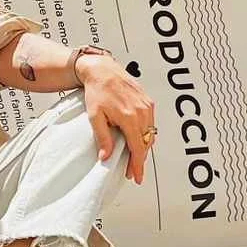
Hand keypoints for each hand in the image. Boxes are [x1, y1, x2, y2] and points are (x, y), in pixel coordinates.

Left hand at [79, 54, 156, 183]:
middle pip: (145, 144)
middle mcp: (142, 111)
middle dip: (139, 159)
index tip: (136, 176)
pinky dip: (146, 134)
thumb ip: (103, 137)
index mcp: (129, 117)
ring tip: (133, 156)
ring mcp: (147, 106)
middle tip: (132, 170)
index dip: (137, 165)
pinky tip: (138, 138)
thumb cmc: (98, 89)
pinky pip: (151, 124)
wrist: (102, 70)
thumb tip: (105, 155)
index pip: (137, 148)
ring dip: (143, 147)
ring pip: (150, 134)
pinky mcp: (148, 101)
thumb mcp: (95, 116)